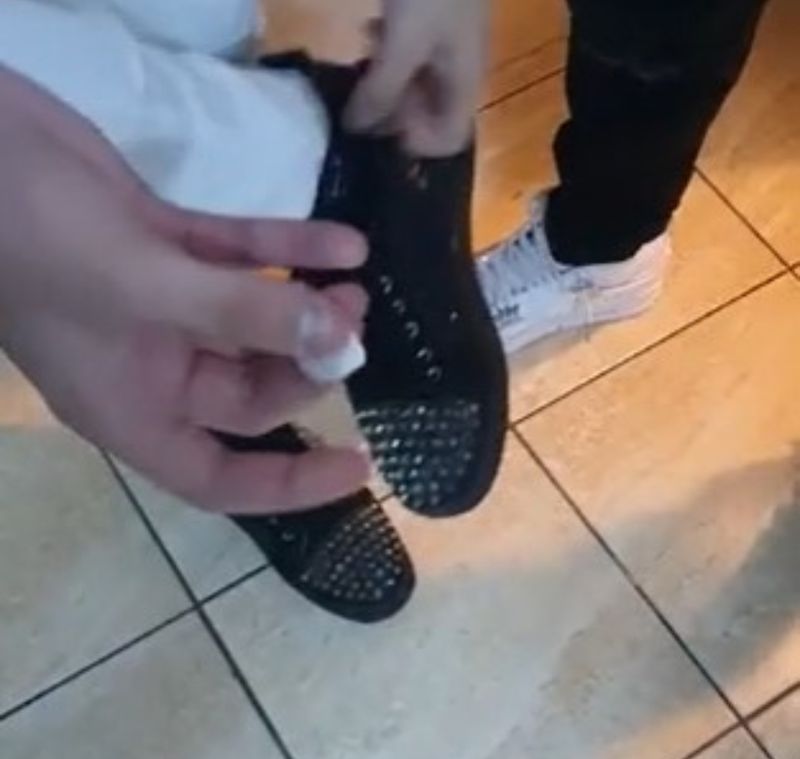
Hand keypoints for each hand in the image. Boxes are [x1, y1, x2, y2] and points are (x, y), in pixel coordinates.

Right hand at [0, 65, 370, 513]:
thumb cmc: (30, 235)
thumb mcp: (143, 284)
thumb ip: (243, 312)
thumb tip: (339, 343)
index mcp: (132, 407)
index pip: (219, 475)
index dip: (289, 482)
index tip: (356, 466)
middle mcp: (151, 364)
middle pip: (252, 389)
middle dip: (308, 361)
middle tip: (354, 322)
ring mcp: (162, 302)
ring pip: (253, 323)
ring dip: (307, 307)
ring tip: (356, 283)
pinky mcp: (168, 244)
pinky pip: (242, 258)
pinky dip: (289, 252)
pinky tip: (345, 244)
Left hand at [346, 0, 487, 156]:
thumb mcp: (403, 45)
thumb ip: (380, 91)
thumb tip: (354, 130)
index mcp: (465, 83)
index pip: (450, 140)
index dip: (416, 144)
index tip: (381, 131)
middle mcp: (460, 70)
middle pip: (429, 114)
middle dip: (393, 114)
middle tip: (359, 102)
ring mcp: (448, 43)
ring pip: (416, 83)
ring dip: (385, 84)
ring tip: (360, 67)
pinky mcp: (432, 16)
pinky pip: (408, 51)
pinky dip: (386, 51)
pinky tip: (367, 31)